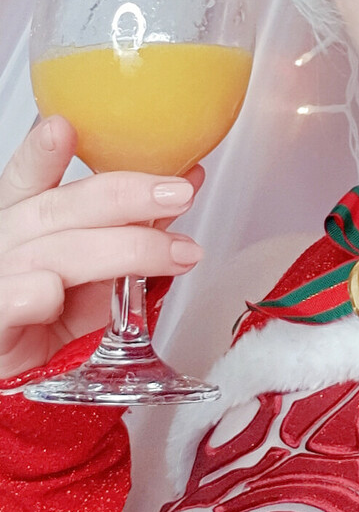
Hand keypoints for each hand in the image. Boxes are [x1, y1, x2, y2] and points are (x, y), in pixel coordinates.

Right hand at [0, 115, 204, 379]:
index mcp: (24, 220)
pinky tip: (51, 291)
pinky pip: (11, 301)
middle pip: (58, 210)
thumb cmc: (53, 320)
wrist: (22, 384)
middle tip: (179, 192)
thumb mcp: (99, 270)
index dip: (43, 153)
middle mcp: (6, 243)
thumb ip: (135, 226)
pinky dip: (32, 294)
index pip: (27, 178)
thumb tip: (187, 179)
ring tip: (174, 252)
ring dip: (119, 249)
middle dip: (125, 195)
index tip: (64, 127)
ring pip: (53, 253)